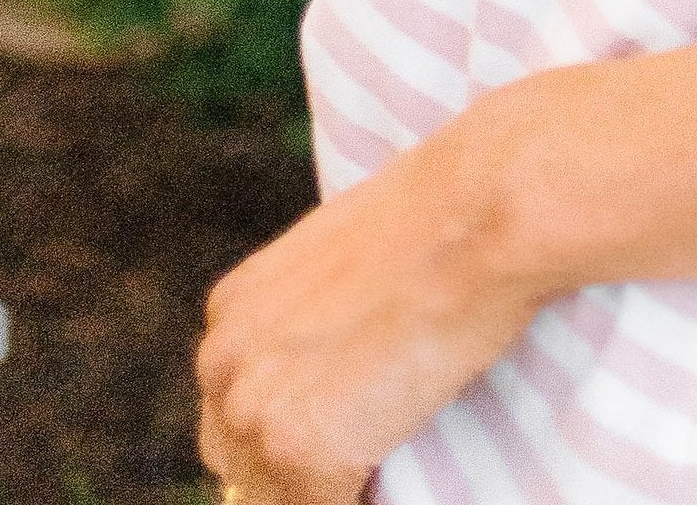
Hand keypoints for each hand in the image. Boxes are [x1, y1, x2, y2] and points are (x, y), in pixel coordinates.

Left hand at [197, 103, 540, 504]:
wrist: (473, 220)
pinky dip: (361, 494)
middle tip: (360, 436)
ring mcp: (257, 414)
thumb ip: (308, 326)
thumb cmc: (433, 225)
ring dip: (323, 482)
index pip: (236, 410)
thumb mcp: (339, 267)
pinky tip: (395, 455)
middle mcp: (223, 364)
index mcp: (230, 313)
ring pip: (273, 496)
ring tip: (382, 439)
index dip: (289, 423)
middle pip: (238, 462)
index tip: (337, 419)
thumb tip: (326, 371)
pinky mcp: (303, 455)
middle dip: (291, 461)